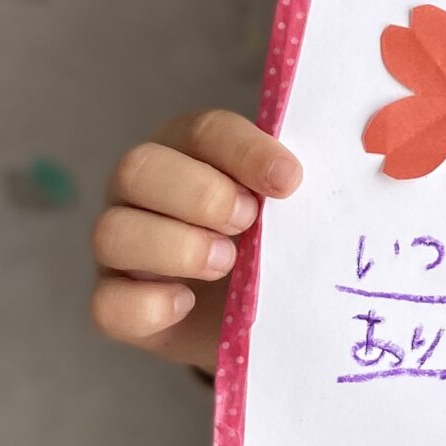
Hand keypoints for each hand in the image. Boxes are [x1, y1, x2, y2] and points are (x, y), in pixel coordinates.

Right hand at [89, 109, 301, 374]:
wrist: (263, 315)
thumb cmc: (278, 244)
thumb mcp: (291, 211)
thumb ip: (295, 190)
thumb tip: (339, 178)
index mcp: (191, 151)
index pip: (203, 130)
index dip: (244, 150)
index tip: (290, 180)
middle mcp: (144, 191)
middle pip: (137, 168)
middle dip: (199, 193)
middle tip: (249, 220)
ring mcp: (122, 249)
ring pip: (112, 232)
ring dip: (175, 246)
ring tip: (228, 263)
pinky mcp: (118, 305)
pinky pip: (107, 304)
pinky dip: (148, 303)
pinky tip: (187, 304)